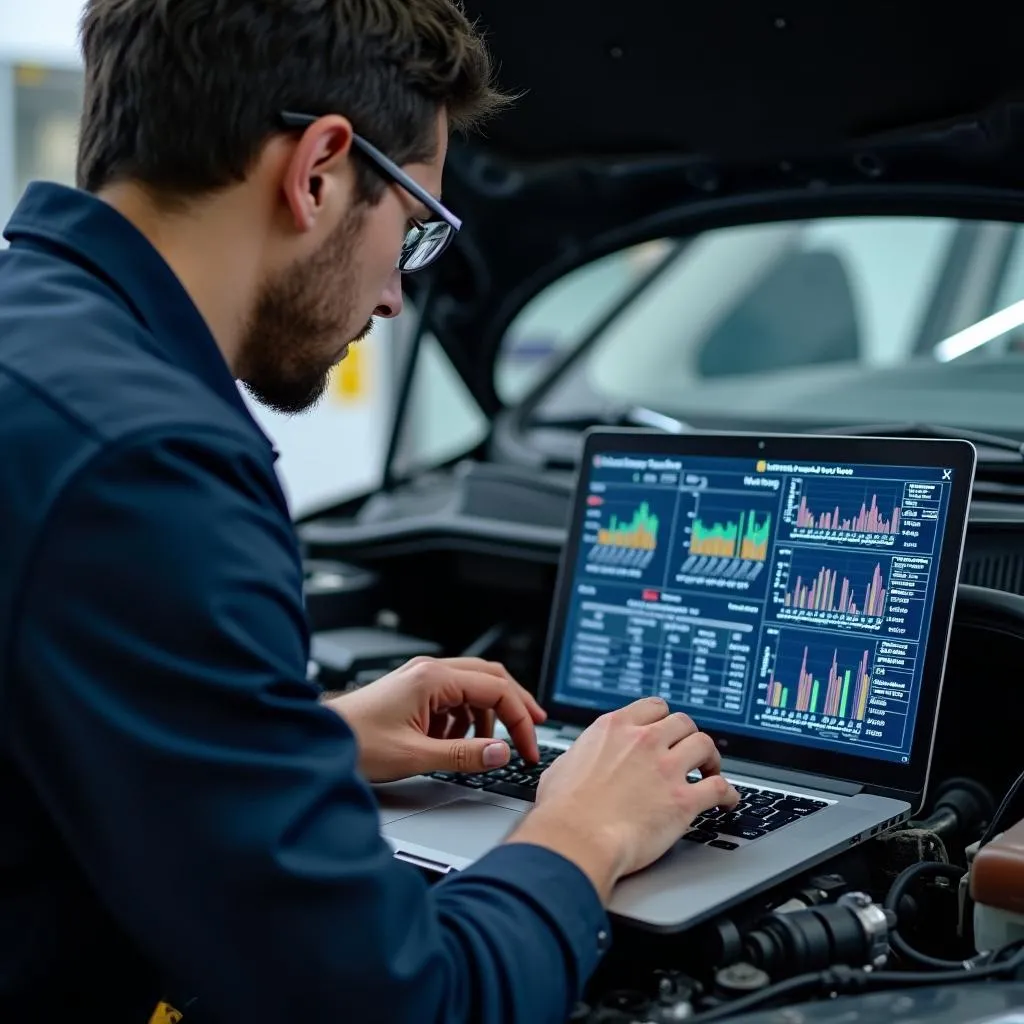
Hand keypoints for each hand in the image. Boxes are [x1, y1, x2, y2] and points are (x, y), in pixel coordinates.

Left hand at [326, 657, 545, 782]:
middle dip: (515, 705)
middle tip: (534, 730)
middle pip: (491, 678)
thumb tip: (502, 753)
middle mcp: (430, 671)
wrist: (317, 740)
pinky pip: (454, 698)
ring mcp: (422, 679)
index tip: (528, 747)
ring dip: (488, 715)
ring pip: (474, 687)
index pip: (496, 690)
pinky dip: (465, 719)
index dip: (520, 719)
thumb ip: (464, 754)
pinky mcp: (415, 692)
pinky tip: (456, 742)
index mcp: (434, 678)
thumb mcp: (416, 755)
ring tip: (488, 746)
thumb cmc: (355, 742)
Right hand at [508, 697, 738, 901]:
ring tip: (711, 770)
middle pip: (683, 722)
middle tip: (690, 751)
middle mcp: (644, 741)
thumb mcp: (563, 766)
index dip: (664, 719)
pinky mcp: (683, 800)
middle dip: (689, 736)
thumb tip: (580, 760)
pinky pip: (719, 788)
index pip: (654, 707)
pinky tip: (728, 800)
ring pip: (705, 745)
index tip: (667, 730)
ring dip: (711, 758)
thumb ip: (582, 755)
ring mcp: (666, 768)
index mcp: (615, 729)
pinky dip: (728, 793)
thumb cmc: (562, 810)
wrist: (575, 839)